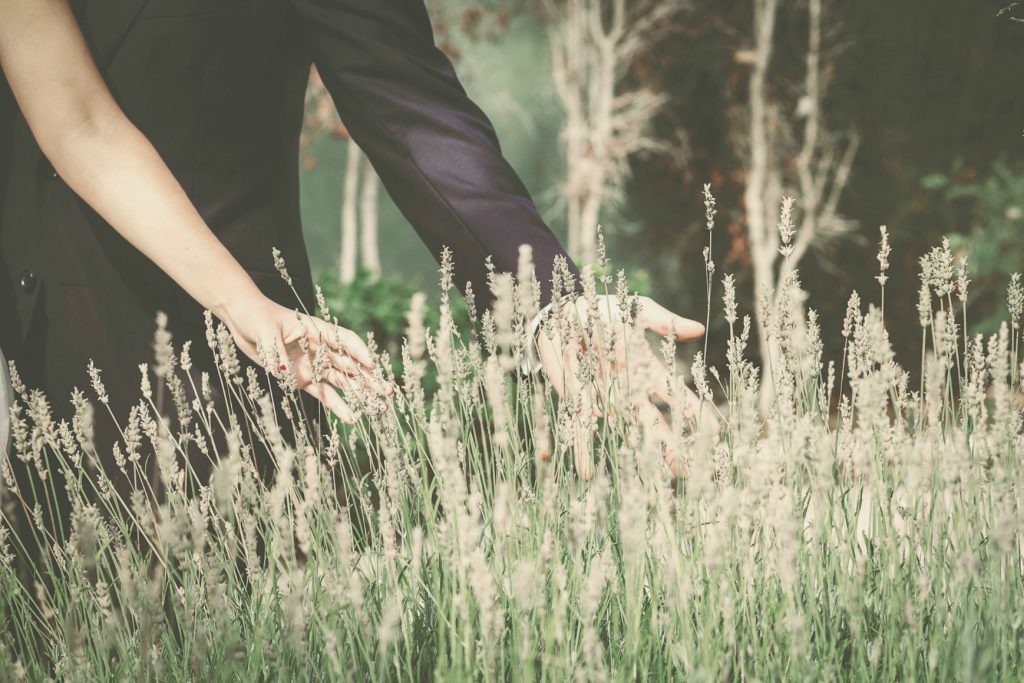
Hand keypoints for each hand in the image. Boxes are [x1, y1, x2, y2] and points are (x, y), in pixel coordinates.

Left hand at [216, 294, 381, 422]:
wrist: (242, 319)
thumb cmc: (257, 316)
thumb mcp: (265, 330)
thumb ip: (276, 350)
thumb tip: (285, 371)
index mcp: (317, 330)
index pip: (345, 340)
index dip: (358, 352)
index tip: (371, 365)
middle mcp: (320, 348)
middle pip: (350, 365)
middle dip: (369, 379)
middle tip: (387, 393)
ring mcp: (312, 365)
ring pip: (341, 382)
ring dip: (359, 395)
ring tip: (378, 409)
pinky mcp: (301, 379)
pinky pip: (322, 394)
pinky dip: (336, 405)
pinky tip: (351, 416)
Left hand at [536, 294, 717, 477]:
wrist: (564, 313)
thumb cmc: (603, 311)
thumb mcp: (635, 311)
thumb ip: (662, 322)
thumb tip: (698, 329)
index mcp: (645, 369)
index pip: (675, 396)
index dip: (694, 414)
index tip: (714, 434)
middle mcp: (629, 390)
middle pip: (654, 422)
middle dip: (670, 446)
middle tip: (688, 470)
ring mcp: (604, 399)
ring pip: (625, 432)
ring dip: (638, 454)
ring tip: (653, 479)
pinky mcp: (578, 402)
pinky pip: (581, 429)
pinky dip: (583, 450)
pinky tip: (586, 473)